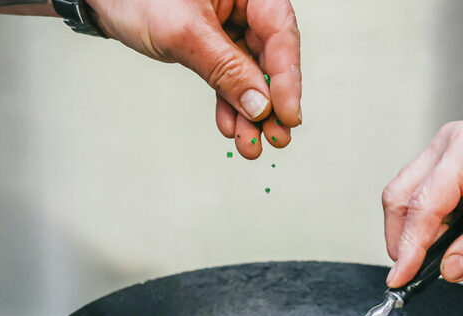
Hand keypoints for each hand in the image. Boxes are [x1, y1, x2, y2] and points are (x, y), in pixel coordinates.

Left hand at [89, 0, 301, 158]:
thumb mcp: (185, 32)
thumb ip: (225, 68)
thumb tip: (259, 105)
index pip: (280, 33)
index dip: (287, 79)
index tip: (288, 115)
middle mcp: (243, 6)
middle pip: (269, 59)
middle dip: (270, 104)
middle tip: (276, 138)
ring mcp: (228, 28)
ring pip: (248, 75)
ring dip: (250, 113)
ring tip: (250, 144)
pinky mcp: (212, 46)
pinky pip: (227, 78)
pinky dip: (228, 103)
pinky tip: (231, 126)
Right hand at [382, 121, 462, 286]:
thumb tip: (450, 268)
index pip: (423, 206)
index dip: (409, 247)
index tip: (402, 274)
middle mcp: (451, 144)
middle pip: (400, 197)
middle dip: (402, 239)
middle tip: (412, 267)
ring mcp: (444, 148)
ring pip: (401, 194)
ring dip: (411, 230)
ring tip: (433, 249)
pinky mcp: (444, 159)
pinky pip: (415, 191)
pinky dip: (424, 218)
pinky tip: (440, 233)